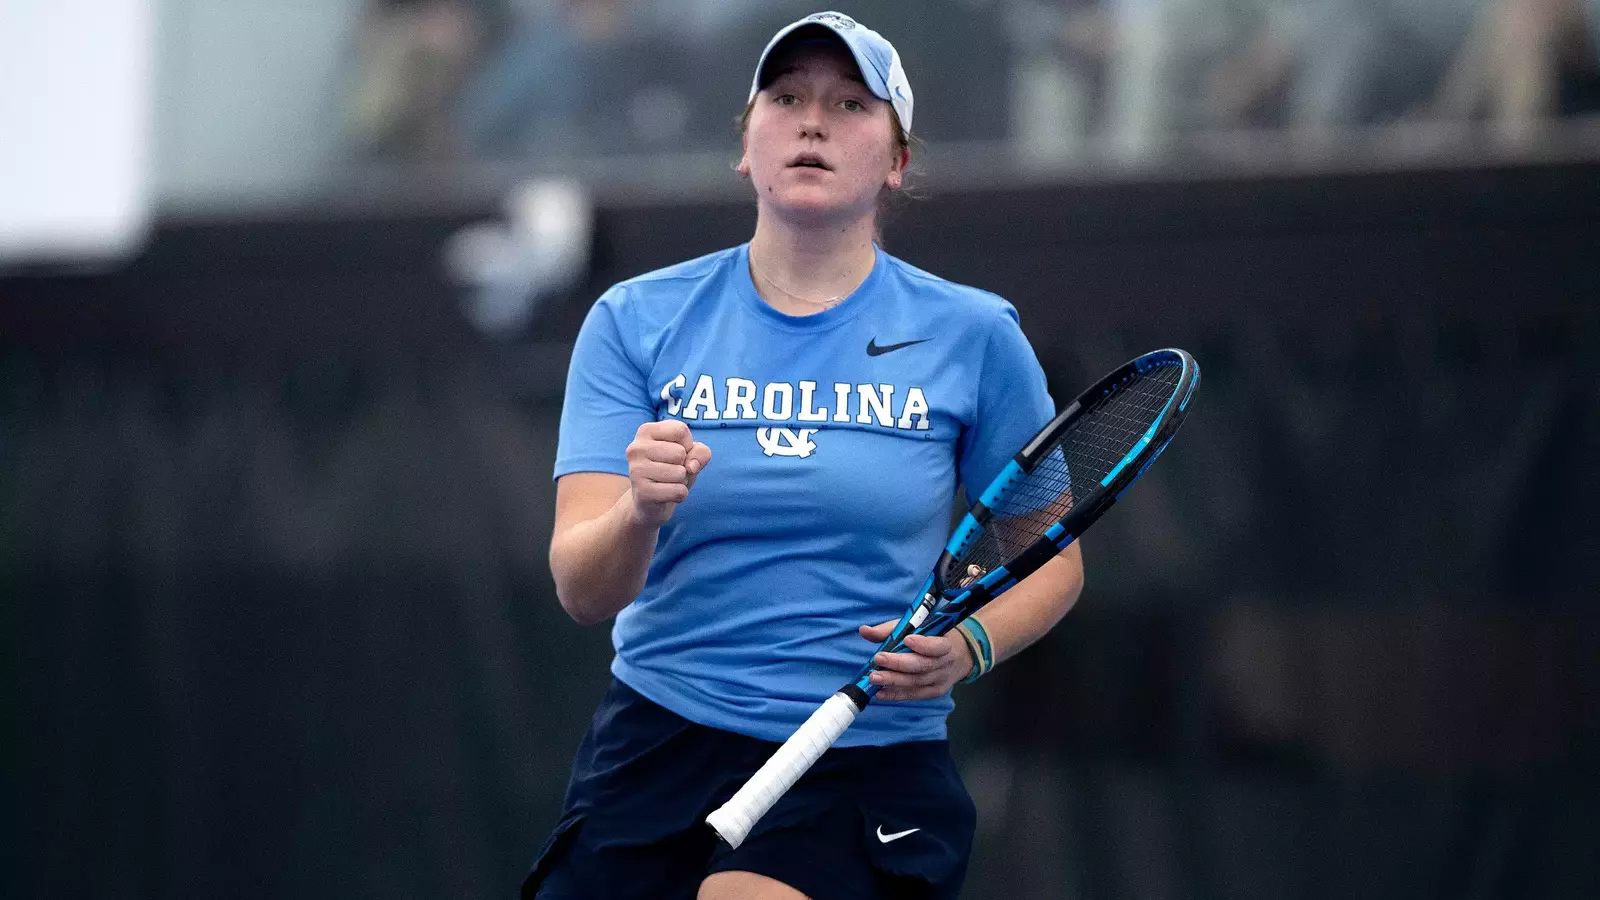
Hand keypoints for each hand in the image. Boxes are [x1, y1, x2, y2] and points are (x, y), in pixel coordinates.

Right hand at [624, 419, 711, 526]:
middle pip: (680, 452)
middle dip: (683, 465)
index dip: (687, 445)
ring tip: (667, 482)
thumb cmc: (672, 469)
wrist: (652, 501)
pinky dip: (680, 495)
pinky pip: (678, 491)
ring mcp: (636, 470)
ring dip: (681, 481)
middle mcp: (636, 448)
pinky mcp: (642, 491)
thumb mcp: (691, 455)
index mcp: (645, 431)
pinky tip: (666, 494)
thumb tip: (692, 466)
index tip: (676, 452)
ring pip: (680, 473)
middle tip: (670, 470)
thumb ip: (701, 452)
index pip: (680, 430)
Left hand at [857, 620, 974, 700]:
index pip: (937, 646)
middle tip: (878, 660)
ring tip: (874, 678)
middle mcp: (945, 664)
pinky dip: (896, 695)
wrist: (959, 657)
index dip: (923, 645)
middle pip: (922, 666)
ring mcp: (940, 680)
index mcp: (946, 644)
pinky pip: (914, 694)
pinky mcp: (933, 692)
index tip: (907, 640)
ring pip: (916, 682)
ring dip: (894, 681)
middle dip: (899, 664)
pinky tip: (880, 693)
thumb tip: (864, 631)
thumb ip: (891, 630)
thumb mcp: (918, 628)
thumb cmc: (933, 638)